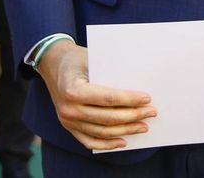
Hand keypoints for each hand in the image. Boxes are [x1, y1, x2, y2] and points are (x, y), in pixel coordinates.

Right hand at [37, 40, 153, 150]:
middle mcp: (69, 108)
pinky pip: (90, 141)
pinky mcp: (68, 127)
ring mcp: (67, 121)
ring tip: (143, 126)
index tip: (147, 98)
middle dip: (133, 116)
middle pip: (108, 118)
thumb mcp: (92, 59)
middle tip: (151, 112)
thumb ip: (111, 73)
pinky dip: (107, 144)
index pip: (108, 98)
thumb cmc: (77, 58)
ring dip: (125, 130)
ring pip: (102, 132)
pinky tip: (123, 141)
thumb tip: (138, 86)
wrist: (52, 63)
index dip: (130, 100)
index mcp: (74, 90)